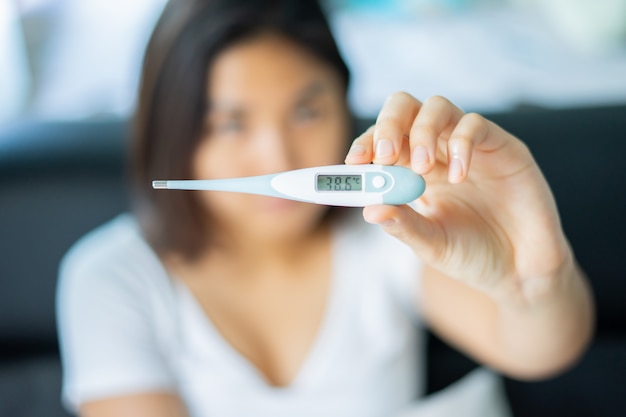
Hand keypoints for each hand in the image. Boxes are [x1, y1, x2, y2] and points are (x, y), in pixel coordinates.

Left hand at [345, 93, 572, 305]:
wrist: (520, 273)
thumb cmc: (472, 255)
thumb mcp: (430, 244)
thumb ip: (403, 225)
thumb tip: (368, 208)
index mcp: (413, 171)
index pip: (382, 141)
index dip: (365, 144)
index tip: (354, 162)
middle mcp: (439, 151)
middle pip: (406, 109)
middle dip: (389, 125)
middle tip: (384, 155)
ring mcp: (470, 146)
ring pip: (438, 107)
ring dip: (422, 132)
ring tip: (422, 169)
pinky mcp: (503, 148)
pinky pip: (476, 126)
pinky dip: (461, 145)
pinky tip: (458, 178)